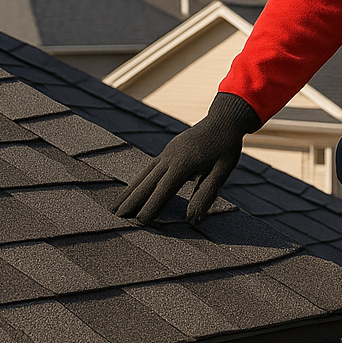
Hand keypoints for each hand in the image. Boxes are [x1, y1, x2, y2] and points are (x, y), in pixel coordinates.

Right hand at [114, 92, 259, 224]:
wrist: (224, 119)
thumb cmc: (225, 147)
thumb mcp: (222, 172)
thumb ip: (205, 195)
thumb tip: (192, 220)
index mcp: (184, 164)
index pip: (163, 190)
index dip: (150, 206)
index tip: (139, 222)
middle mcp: (170, 157)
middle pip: (147, 182)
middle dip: (131, 201)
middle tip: (116, 217)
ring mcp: (167, 152)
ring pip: (144, 174)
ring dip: (129, 191)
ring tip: (116, 207)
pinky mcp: (168, 151)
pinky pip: (149, 168)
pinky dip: (138, 180)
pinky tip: (132, 189)